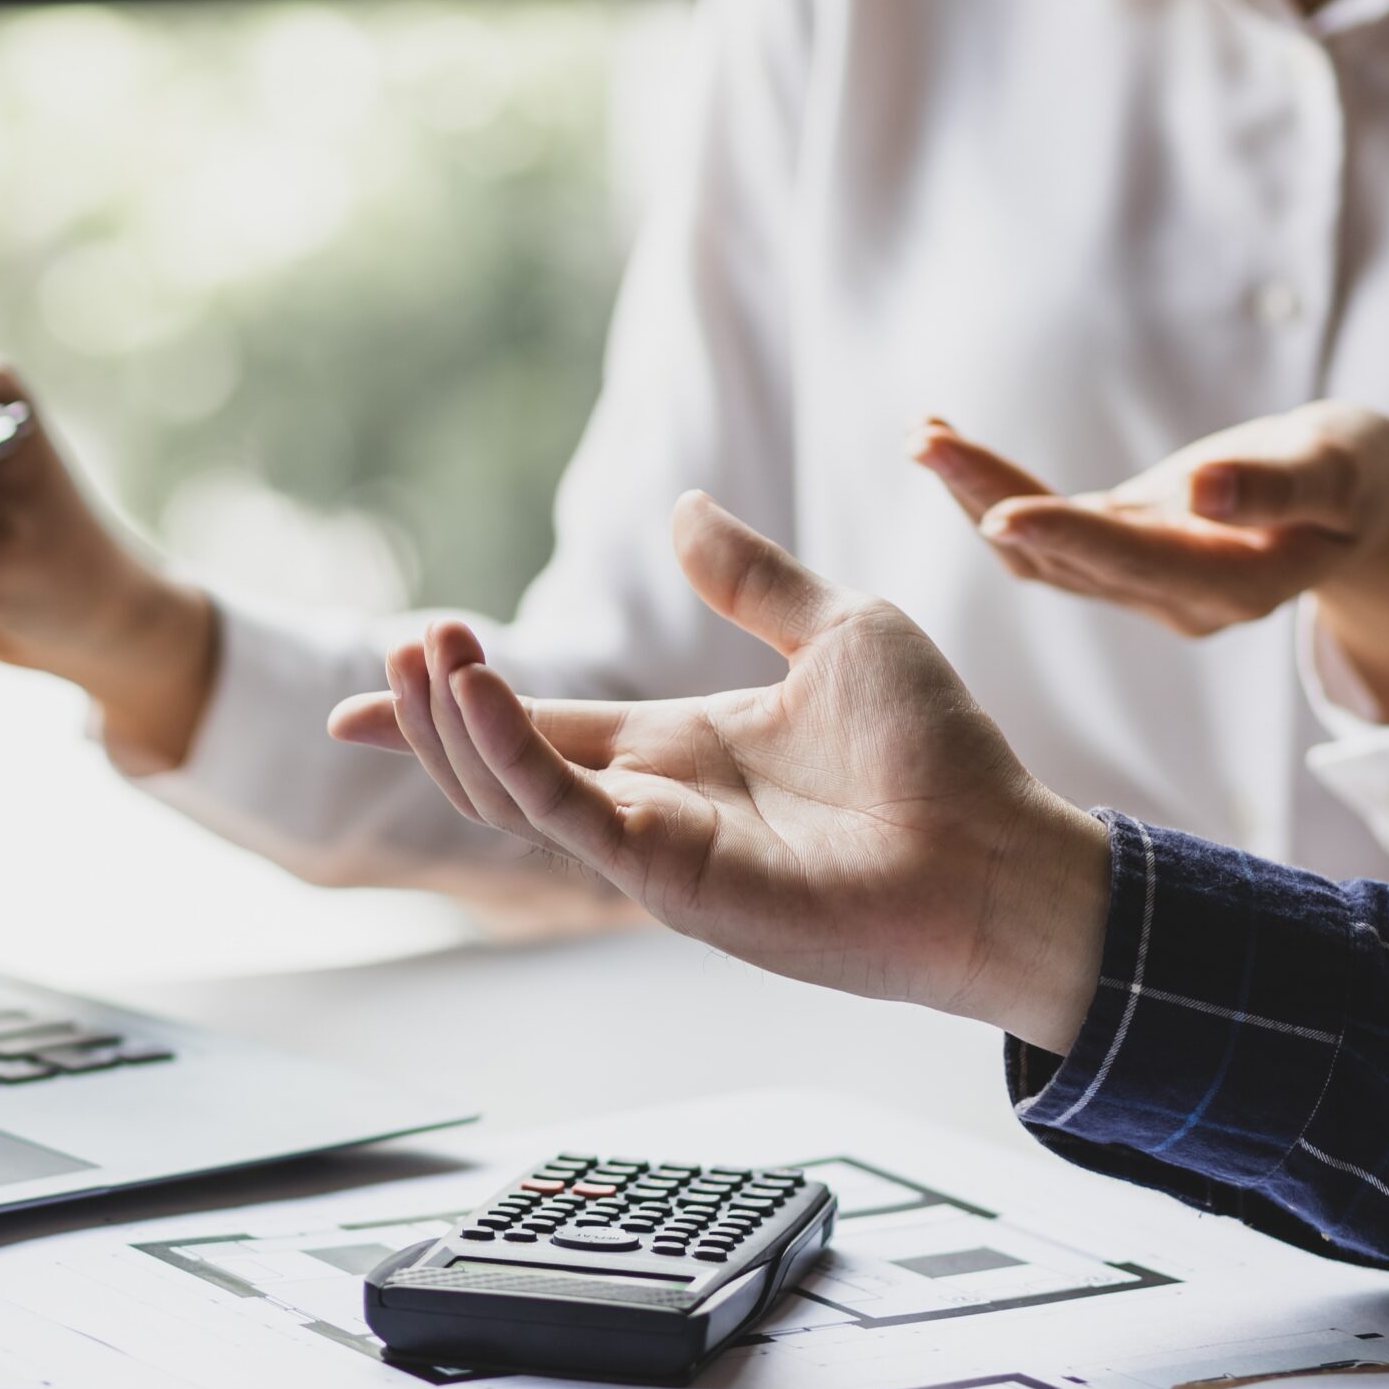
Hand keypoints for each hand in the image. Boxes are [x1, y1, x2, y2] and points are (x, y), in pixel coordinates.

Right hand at [327, 494, 1111, 1052]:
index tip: (388, 659)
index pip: (537, 722)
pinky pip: (562, 815)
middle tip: (406, 640)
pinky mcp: (670, 878)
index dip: (457, 695)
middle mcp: (651, 801)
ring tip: (428, 650)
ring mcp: (652, 846)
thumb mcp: (839, 630)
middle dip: (436, 707)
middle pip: (500, 759)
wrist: (1000, 851)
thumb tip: (680, 511)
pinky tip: (477, 695)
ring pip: (509, 793)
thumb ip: (751, 578)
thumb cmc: (940, 756)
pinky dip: (508, 755)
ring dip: (454, 724)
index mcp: (680, 746)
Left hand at [913, 402, 1388, 723]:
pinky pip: (1042, 538)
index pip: (1139, 562)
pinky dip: (992, 492)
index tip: (1001, 511)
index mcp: (1235, 586)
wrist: (1353, 506)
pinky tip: (948, 450)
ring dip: (976, 496)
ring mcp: (1141, 587)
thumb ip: (1283, 487)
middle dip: (992, 500)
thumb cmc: (1356, 476)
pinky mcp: (1118, 558)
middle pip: (1070, 560)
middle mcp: (1176, 601)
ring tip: (924, 436)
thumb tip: (1204, 490)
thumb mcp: (1344, 470)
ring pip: (1041, 555)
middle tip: (928, 443)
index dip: (1071, 538)